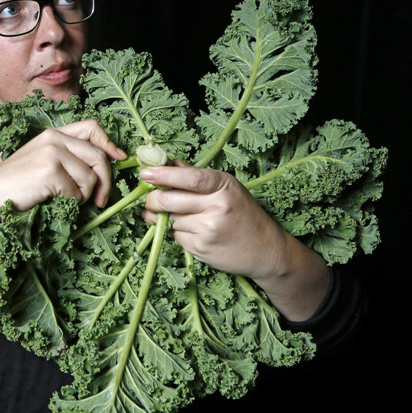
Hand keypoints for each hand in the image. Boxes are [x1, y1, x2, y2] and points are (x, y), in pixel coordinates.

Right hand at [0, 120, 125, 226]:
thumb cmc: (16, 184)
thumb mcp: (41, 159)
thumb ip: (68, 156)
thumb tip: (104, 164)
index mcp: (53, 133)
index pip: (92, 128)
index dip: (110, 143)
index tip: (120, 159)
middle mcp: (54, 139)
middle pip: (98, 156)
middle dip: (105, 181)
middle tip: (101, 200)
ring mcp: (52, 154)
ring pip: (90, 179)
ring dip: (83, 196)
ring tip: (66, 200)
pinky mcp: (50, 173)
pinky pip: (77, 193)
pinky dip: (70, 204)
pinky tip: (54, 202)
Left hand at [139, 160, 328, 320]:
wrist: (266, 250)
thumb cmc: (245, 214)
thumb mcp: (228, 189)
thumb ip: (198, 176)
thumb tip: (170, 162)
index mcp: (224, 186)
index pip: (188, 177)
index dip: (163, 175)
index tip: (145, 174)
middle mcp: (217, 207)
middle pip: (169, 200)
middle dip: (152, 200)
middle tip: (150, 199)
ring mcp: (208, 229)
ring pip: (169, 219)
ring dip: (163, 218)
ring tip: (172, 215)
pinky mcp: (201, 248)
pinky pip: (176, 236)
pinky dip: (176, 232)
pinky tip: (190, 230)